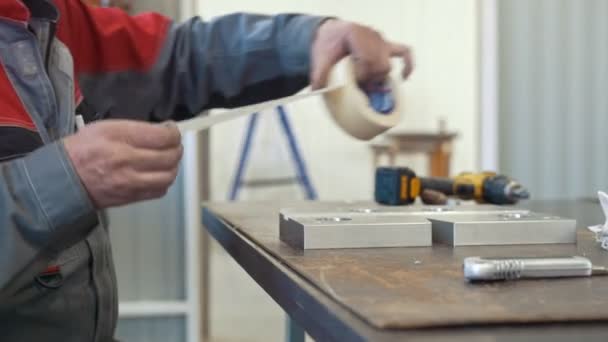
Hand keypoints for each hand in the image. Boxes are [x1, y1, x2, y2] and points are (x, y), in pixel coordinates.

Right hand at [64, 120, 182, 208]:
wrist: (64, 179)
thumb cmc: (83, 149)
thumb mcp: (105, 127)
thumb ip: (135, 129)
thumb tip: (162, 132)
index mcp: (121, 138)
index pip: (163, 136)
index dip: (173, 132)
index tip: (170, 130)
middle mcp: (128, 160)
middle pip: (170, 156)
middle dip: (177, 148)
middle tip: (173, 144)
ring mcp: (131, 182)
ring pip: (169, 176)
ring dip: (173, 166)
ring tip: (168, 159)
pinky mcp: (131, 197)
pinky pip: (160, 190)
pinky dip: (164, 181)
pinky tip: (159, 173)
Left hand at [310, 19, 413, 89]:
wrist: (332, 32)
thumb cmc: (328, 43)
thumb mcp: (321, 57)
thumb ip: (319, 73)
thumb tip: (317, 90)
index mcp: (356, 35)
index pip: (367, 59)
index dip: (363, 75)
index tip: (355, 82)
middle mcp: (372, 36)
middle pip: (379, 65)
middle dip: (370, 79)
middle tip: (359, 86)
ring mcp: (381, 40)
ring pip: (387, 65)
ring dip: (378, 78)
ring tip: (367, 84)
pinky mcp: (386, 45)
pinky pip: (405, 52)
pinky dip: (407, 65)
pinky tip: (404, 77)